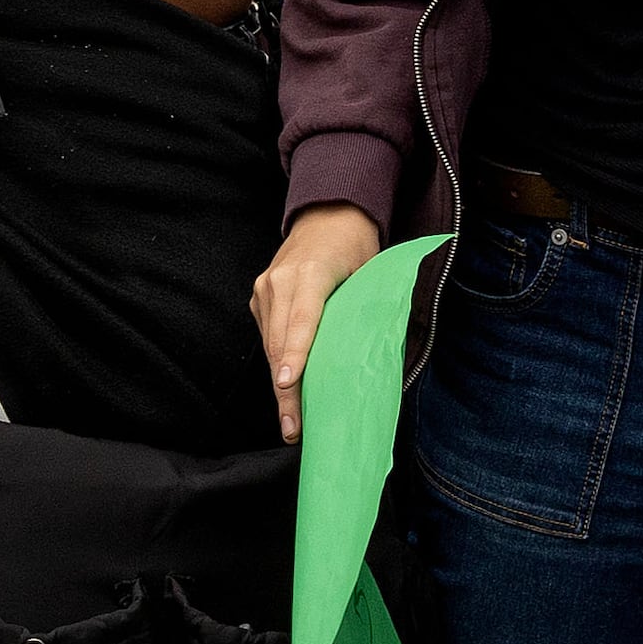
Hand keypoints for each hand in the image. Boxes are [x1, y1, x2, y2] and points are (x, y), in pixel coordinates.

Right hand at [251, 203, 385, 438]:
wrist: (327, 214)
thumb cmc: (356, 245)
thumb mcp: (371, 271)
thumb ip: (370, 308)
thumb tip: (382, 355)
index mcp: (310, 273)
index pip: (301, 321)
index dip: (295, 355)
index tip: (288, 384)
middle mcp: (280, 281)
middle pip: (280, 343)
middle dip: (285, 390)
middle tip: (294, 428)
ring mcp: (265, 288)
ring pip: (270, 345)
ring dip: (280, 385)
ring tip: (291, 422)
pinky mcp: (260, 297)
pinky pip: (268, 336)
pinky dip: (279, 365)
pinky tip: (288, 392)